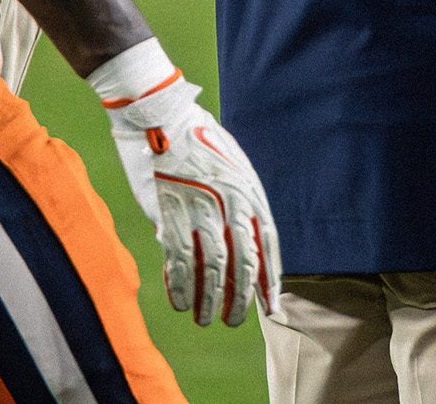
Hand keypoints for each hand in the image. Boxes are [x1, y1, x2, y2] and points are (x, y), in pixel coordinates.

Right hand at [103, 61, 280, 326]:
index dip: (271, 277)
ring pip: (212, 267)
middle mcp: (230, 201)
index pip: (267, 242)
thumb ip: (237, 202)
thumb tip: (235, 244)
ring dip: (210, 299)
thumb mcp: (232, 165)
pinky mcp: (170, 211)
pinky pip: (180, 258)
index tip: (272, 306)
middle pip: (243, 261)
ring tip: (206, 320)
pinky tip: (181, 303)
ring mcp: (200, 207)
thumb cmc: (198, 139)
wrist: (163, 114)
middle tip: (235, 321)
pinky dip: (181, 286)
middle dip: (241, 297)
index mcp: (249, 189)